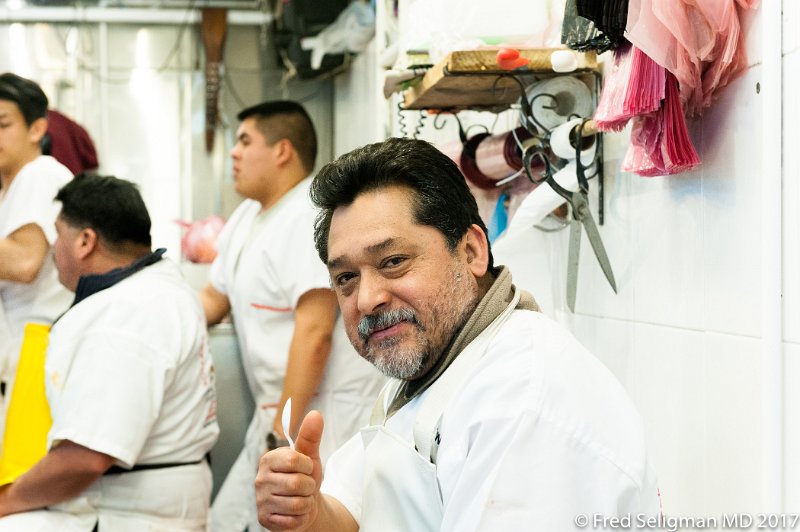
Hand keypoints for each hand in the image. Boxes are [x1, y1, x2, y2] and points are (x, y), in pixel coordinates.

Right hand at [256, 410, 323, 530]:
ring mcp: (261, 500)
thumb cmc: (304, 477)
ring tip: (301, 498)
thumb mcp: (310, 456)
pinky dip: (300, 517)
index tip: (306, 468)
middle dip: (309, 486)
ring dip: (306, 502)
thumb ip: (310, 436)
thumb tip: (315, 414)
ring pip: (296, 504)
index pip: (294, 460)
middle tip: (305, 487)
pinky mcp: (265, 519)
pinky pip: (292, 520)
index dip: (307, 466)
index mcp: (269, 459)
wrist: (304, 505)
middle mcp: (260, 479)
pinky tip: (295, 512)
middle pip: (297, 483)